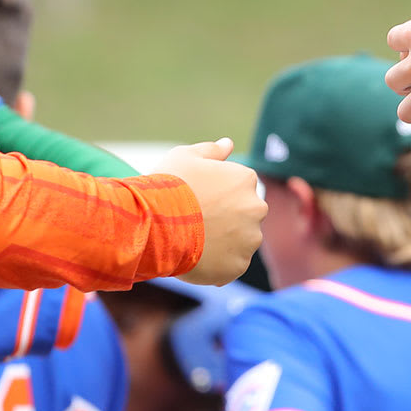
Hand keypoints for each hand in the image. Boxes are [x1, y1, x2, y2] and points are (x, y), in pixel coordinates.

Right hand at [151, 139, 265, 284]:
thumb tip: (228, 144)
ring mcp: (249, 239)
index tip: (198, 200)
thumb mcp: (185, 157)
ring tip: (194, 241)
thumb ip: (211, 151)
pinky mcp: (238, 266)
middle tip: (197, 222)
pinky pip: (232, 265)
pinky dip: (218, 263)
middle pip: (245, 214)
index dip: (217, 194)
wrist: (154, 224)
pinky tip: (197, 258)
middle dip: (226, 218)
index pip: (239, 187)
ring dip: (224, 242)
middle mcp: (256, 208)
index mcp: (246, 179)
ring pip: (241, 241)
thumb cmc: (167, 187)